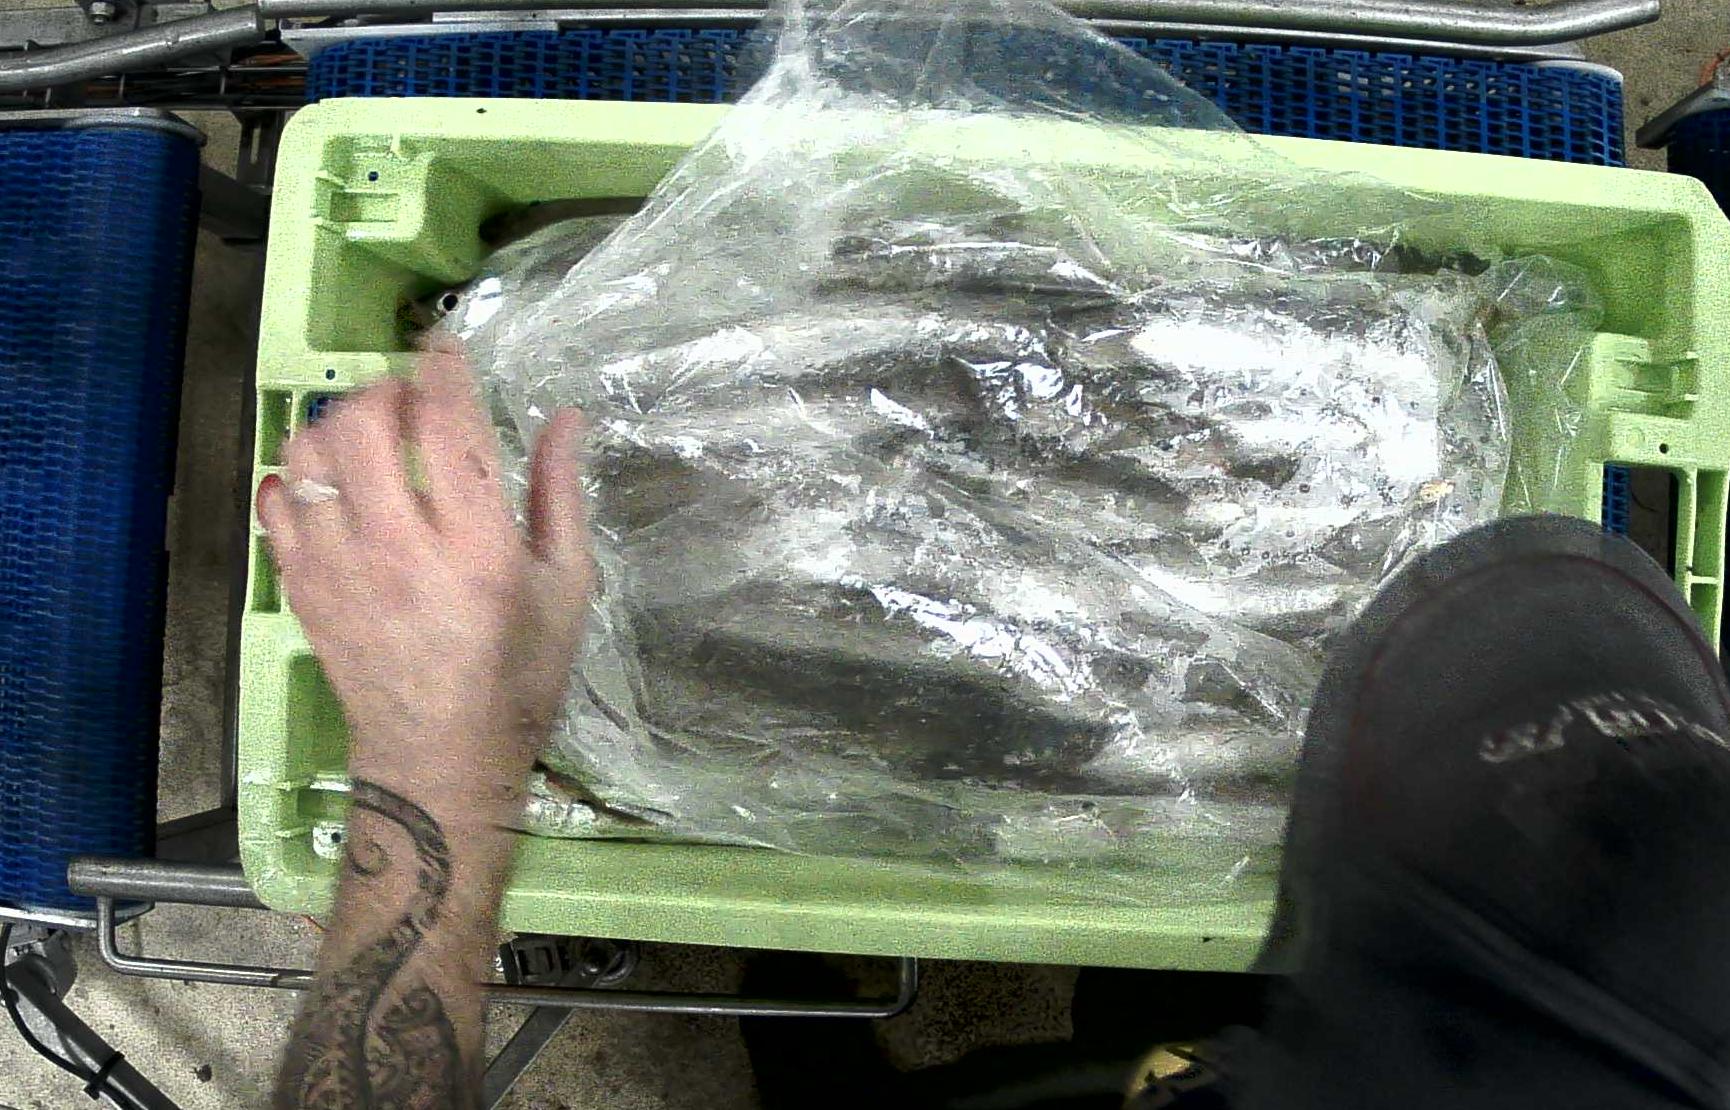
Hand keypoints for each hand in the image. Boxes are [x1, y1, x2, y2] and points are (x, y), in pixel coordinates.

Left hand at [256, 348, 592, 821]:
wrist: (439, 760)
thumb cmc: (518, 675)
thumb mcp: (567, 588)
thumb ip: (560, 496)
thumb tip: (565, 417)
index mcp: (477, 545)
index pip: (448, 424)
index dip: (442, 368)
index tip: (442, 344)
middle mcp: (401, 547)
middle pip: (363, 425)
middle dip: (382, 390)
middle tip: (404, 396)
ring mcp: (340, 568)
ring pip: (309, 455)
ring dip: (334, 424)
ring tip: (363, 433)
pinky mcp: (303, 589)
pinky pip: (277, 506)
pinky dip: (294, 475)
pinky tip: (325, 480)